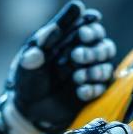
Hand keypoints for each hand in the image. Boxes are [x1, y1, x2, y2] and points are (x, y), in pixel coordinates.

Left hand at [0, 1, 119, 133]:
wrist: (31, 110)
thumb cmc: (28, 79)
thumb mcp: (26, 65)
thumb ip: (36, 50)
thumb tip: (51, 31)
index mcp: (67, 38)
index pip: (85, 23)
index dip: (89, 24)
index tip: (82, 31)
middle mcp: (82, 51)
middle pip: (102, 42)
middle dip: (93, 48)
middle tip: (76, 55)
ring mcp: (90, 70)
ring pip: (106, 64)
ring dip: (95, 69)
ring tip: (77, 77)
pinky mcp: (93, 89)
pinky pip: (103, 86)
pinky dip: (93, 88)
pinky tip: (79, 91)